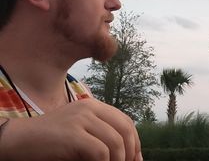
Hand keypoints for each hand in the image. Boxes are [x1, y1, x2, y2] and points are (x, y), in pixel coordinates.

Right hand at [0, 98, 142, 160]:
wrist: (20, 140)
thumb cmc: (52, 140)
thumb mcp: (80, 131)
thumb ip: (101, 134)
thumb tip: (130, 153)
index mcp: (94, 106)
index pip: (125, 121)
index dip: (135, 141)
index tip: (136, 159)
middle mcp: (90, 108)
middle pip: (125, 129)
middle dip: (131, 152)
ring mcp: (81, 119)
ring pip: (116, 142)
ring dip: (118, 160)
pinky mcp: (73, 134)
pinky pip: (100, 152)